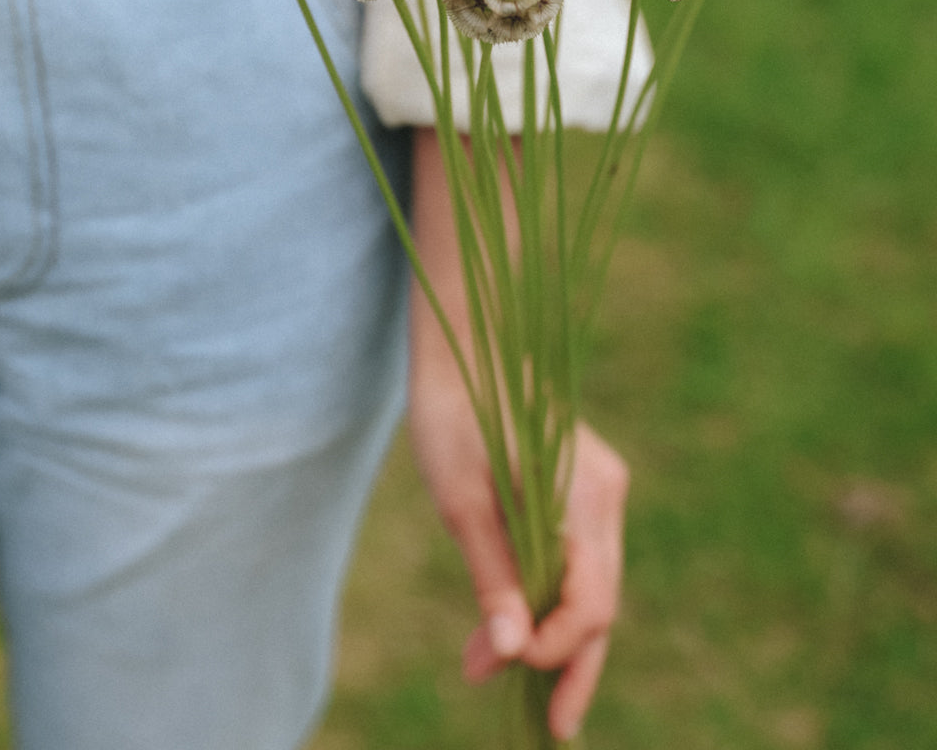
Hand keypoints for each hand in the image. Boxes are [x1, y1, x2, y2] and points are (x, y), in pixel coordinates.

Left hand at [410, 370, 627, 742]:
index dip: (556, 652)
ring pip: (592, 582)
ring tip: (507, 679)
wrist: (465, 351)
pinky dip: (552, 595)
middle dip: (571, 664)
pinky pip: (580, 556)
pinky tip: (519, 625)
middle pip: (601, 601)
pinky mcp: (585, 486)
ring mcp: (601, 489)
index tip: (506, 675)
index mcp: (585, 495)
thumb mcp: (462, 502)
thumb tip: (510, 656)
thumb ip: (493, 578)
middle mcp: (607, 495)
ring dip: (554, 633)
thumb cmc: (455, 416)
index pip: (590, 602)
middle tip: (551, 729)